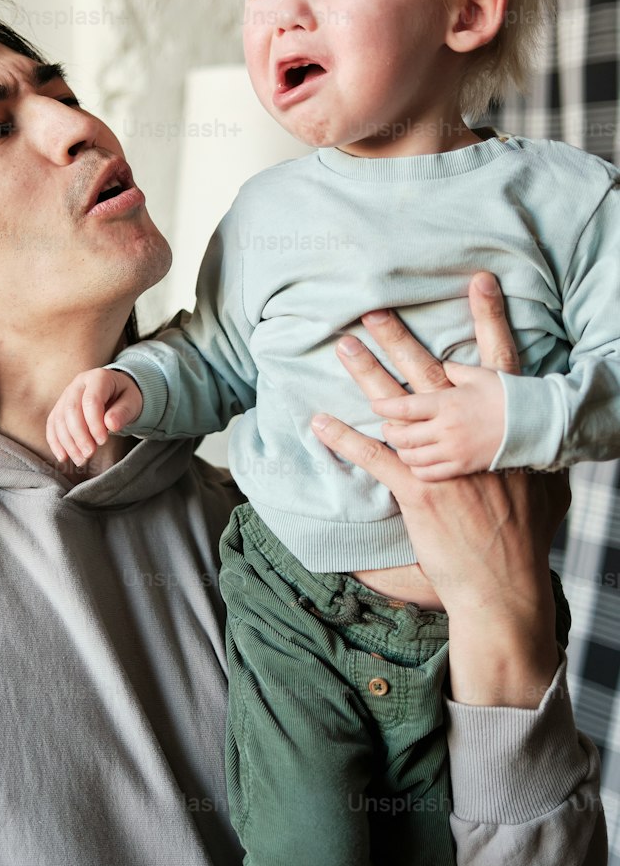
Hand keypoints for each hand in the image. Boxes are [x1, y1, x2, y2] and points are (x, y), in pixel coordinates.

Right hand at [46, 369, 143, 466]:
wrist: (117, 392)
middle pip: (71, 410)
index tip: (103, 441)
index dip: (94, 423)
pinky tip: (63, 457)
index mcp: (98, 378)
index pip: (91, 401)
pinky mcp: (60, 407)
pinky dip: (55, 442)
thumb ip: (123, 412)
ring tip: (81, 460)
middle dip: (79, 435)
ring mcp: (66, 395)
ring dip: (68, 443)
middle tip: (90, 454)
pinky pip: (52, 424)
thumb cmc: (126, 397)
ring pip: (59, 419)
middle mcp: (78, 384)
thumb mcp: (132, 402)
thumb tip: (111, 425)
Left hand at [311, 273, 567, 704]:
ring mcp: (444, 461)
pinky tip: (320, 421)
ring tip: (343, 346)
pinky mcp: (419, 491)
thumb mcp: (546, 489)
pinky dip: (344, 438)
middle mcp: (474, 437)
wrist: (506, 584)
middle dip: (400, 339)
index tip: (478, 280)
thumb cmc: (527, 542)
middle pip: (432, 373)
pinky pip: (374, 456)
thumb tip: (540, 444)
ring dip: (365, 375)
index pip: (499, 362)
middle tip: (372, 310)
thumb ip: (535, 460)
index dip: (489, 318)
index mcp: (505, 430)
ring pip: (397, 408)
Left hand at [371, 362, 505, 478]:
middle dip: (389, 430)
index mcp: (447, 403)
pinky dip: (417, 467)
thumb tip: (441, 365)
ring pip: (411, 457)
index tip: (375, 406)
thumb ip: (455, 371)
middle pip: (402, 435)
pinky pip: (429, 473)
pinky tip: (417, 461)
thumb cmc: (509, 396)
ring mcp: (454, 451)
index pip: (403, 407)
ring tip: (401, 442)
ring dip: (401, 450)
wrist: (537, 425)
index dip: (384, 407)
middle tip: (387, 424)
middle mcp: (446, 429)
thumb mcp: (481, 376)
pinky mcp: (463, 468)